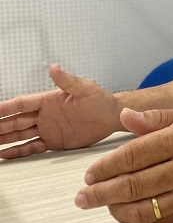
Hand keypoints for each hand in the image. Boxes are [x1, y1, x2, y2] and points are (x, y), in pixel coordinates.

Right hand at [0, 64, 122, 158]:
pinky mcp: (54, 141)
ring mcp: (48, 128)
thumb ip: (67, 81)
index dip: (5, 108)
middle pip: (16, 120)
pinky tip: (4, 155)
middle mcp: (45, 114)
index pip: (22, 104)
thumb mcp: (84, 89)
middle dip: (0, 125)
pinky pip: (32, 147)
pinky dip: (18, 151)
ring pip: (20, 134)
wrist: (112, 117)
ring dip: (4, 139)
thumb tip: (54, 67)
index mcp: (49, 100)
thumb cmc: (100, 99)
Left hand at [74, 107, 172, 222]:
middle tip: (82, 197)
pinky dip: (136, 220)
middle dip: (100, 193)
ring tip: (102, 205)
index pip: (133, 155)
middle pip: (131, 185)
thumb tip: (124, 116)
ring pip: (142, 208)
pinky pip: (158, 222)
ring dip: (115, 209)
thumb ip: (154, 117)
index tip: (89, 174)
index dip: (106, 166)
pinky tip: (125, 214)